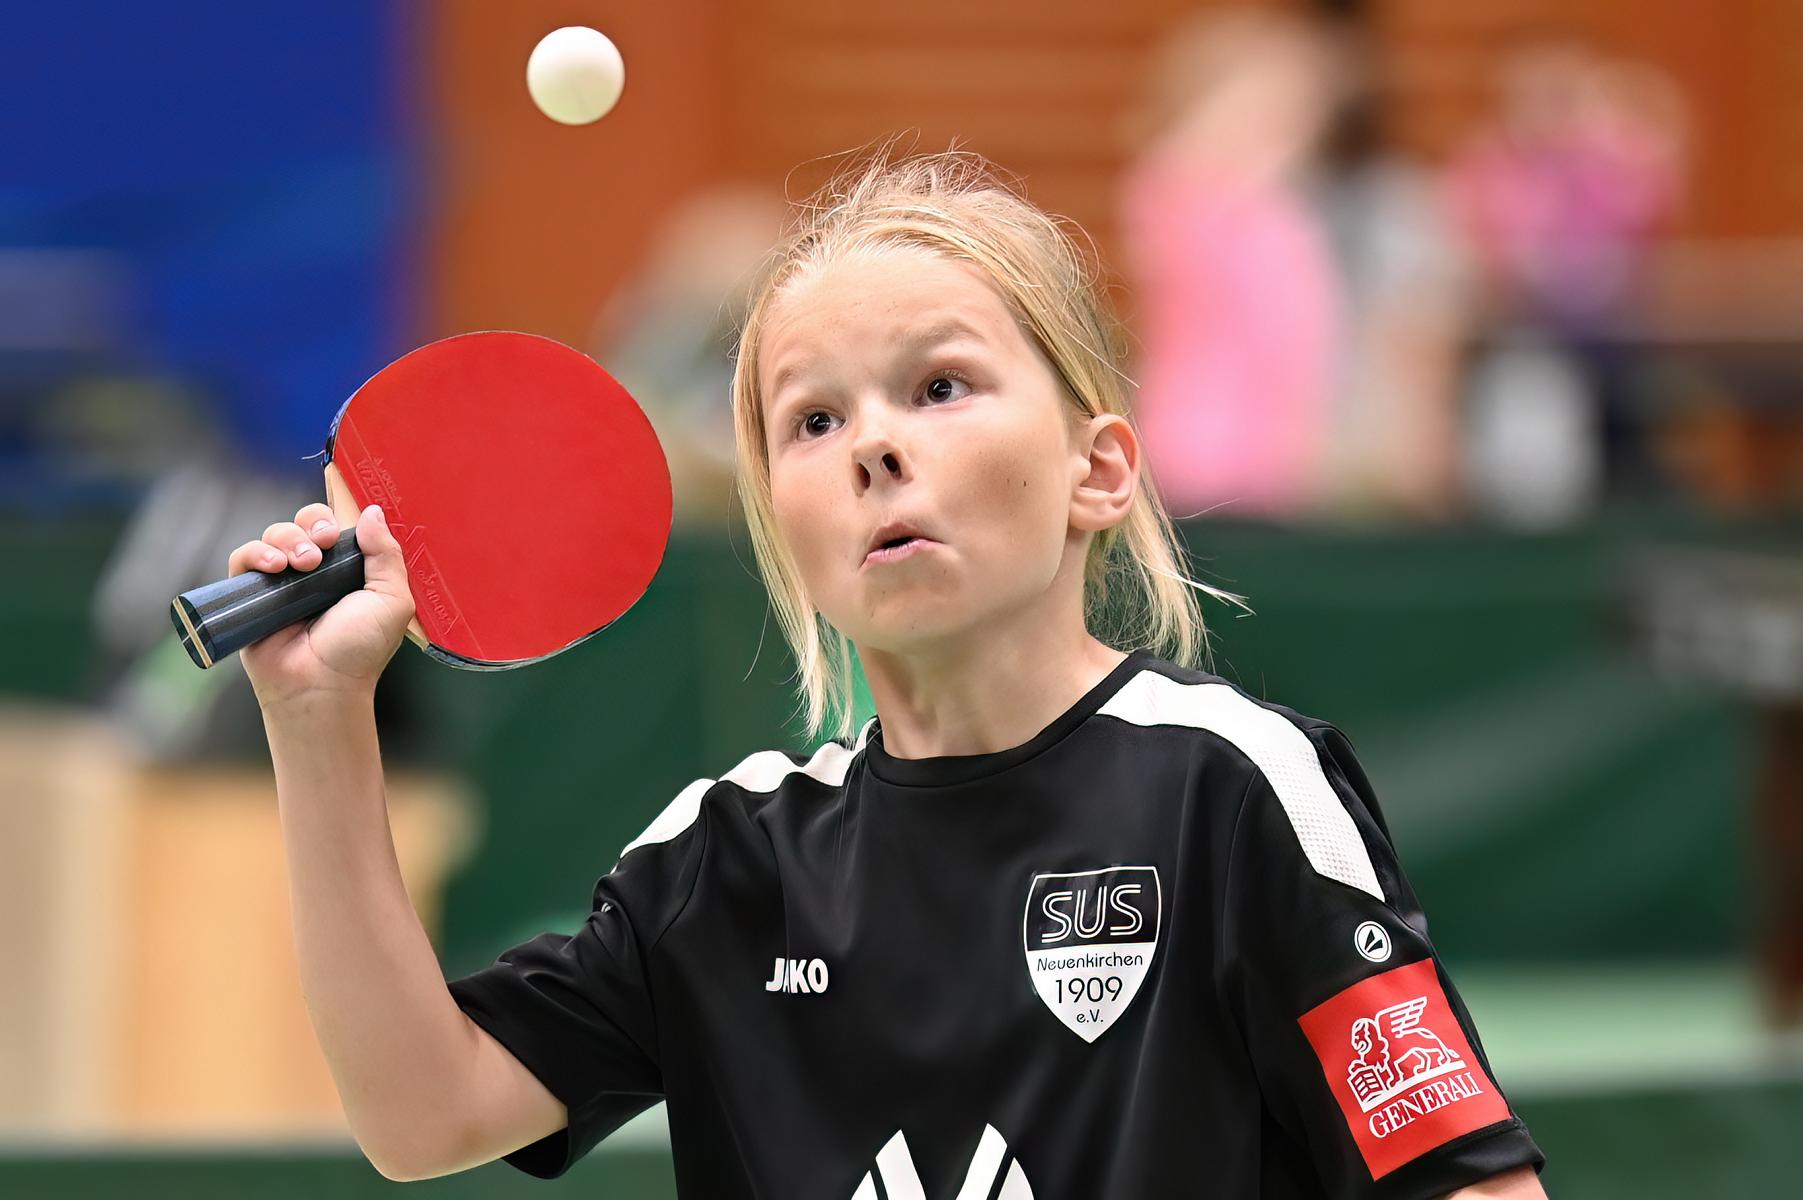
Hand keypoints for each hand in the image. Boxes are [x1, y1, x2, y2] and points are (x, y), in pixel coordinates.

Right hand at [226, 502, 415, 707]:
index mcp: (349, 570)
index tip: (338, 532)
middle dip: (312, 524)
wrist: (321, 685)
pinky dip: (255, 553)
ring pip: (275, 534)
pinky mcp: (251, 595)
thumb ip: (387, 555)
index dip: (335, 519)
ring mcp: (282, 581)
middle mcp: (315, 571)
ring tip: (301, 564)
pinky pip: (243, 558)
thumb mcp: (392, 600)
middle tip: (321, 547)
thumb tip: (373, 512)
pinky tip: (274, 567)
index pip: (337, 526)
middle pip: (305, 522)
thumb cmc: (359, 650)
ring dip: (288, 539)